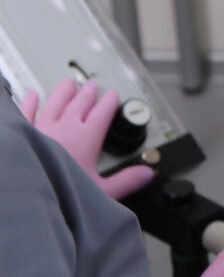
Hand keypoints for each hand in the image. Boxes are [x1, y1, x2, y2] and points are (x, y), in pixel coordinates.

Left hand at [20, 79, 154, 199]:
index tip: (112, 95)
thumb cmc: (62, 192)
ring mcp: (41, 129)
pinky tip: (31, 95)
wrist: (30, 192)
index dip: (109, 103)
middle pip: (78, 105)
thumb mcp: (103, 192)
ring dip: (63, 93)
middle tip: (92, 85)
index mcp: (85, 140)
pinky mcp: (22, 133)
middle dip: (87, 94)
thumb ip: (127, 181)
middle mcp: (63, 129)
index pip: (101, 115)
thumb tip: (147, 173)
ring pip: (54, 104)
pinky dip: (30, 102)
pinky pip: (26, 112)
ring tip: (69, 84)